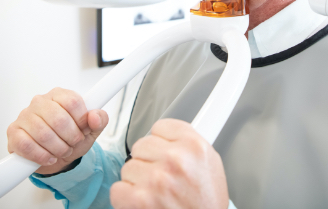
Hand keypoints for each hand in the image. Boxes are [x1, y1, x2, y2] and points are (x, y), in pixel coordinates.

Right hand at [7, 87, 108, 174]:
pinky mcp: (14, 132)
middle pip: (59, 119)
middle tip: (73, 144)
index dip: (81, 120)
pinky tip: (49, 157)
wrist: (55, 158)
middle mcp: (40, 101)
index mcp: (59, 95)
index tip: (83, 130)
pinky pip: (27, 145)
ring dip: (58, 148)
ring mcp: (25, 116)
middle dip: (71, 138)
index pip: (73, 101)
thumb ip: (99, 120)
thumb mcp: (91, 130)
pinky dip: (42, 156)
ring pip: (43, 134)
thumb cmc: (71, 139)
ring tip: (62, 151)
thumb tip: (94, 116)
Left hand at [110, 119, 228, 208]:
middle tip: (162, 178)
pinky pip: (118, 188)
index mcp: (193, 145)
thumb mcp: (210, 163)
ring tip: (155, 192)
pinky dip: (126, 198)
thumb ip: (187, 143)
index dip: (161, 143)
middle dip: (148, 161)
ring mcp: (156, 179)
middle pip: (141, 145)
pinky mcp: (140, 200)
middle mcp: (175, 159)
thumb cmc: (207, 202)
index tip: (165, 154)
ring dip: (137, 180)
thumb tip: (166, 135)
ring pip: (128, 166)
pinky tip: (143, 202)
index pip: (160, 127)